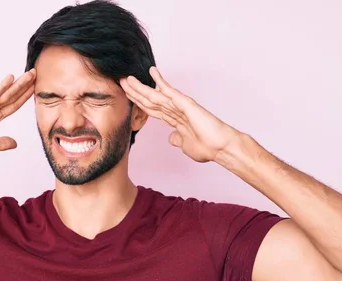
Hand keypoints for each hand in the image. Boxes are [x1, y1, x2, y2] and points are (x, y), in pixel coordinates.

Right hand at [0, 69, 35, 162]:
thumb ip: (1, 143)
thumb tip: (15, 143)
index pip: (11, 106)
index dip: (23, 98)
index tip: (35, 89)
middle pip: (9, 96)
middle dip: (23, 86)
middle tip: (35, 74)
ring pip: (3, 94)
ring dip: (17, 84)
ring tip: (29, 74)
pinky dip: (0, 87)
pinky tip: (10, 79)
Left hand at [120, 66, 239, 162]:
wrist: (221, 148)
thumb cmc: (208, 147)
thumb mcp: (186, 145)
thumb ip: (178, 139)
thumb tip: (171, 138)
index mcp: (174, 120)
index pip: (151, 109)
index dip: (138, 102)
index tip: (126, 96)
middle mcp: (176, 110)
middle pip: (149, 99)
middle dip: (134, 92)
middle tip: (120, 82)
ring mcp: (180, 106)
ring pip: (155, 95)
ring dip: (140, 87)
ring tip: (126, 79)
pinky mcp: (186, 104)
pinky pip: (170, 91)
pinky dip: (160, 81)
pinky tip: (151, 72)